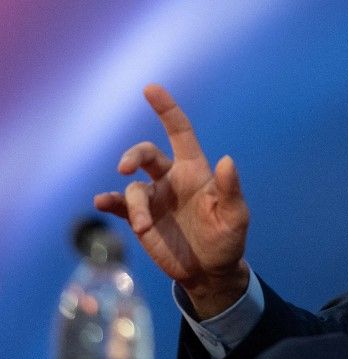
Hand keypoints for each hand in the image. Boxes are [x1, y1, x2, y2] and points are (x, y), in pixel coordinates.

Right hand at [94, 84, 249, 318]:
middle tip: (126, 168)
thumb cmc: (228, 238)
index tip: (151, 88)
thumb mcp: (235, 216)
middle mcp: (171, 179)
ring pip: (133, 188)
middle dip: (133, 155)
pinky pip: (120, 206)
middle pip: (146, 154)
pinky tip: (101, 203)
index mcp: (195, 171)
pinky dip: (108, 202)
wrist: (210, 270)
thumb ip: (230, 190)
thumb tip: (227, 160)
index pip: (180, 132)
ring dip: (135, 205)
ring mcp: (154, 199)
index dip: (167, 109)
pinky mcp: (141, 220)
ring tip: (144, 227)